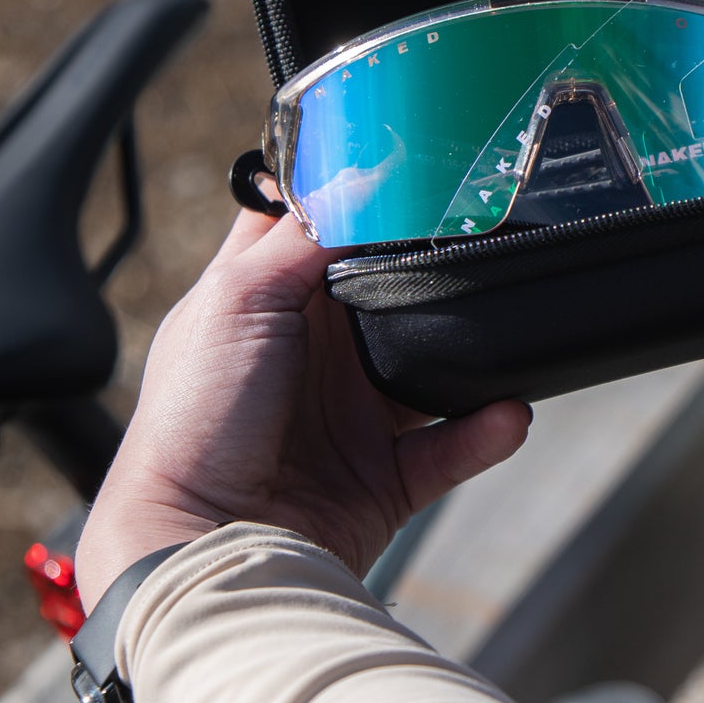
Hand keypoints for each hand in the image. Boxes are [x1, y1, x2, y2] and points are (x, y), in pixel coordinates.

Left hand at [74, 210, 531, 611]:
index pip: (311, 229)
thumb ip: (305, 236)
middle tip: (481, 226)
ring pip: (429, 364)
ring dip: (468, 349)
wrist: (203, 541)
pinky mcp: (383, 476)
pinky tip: (507, 411)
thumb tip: (366, 176)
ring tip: (507, 316)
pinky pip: (453, 445)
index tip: (410, 161)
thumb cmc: (196, 420)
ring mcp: (350, 415)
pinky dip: (486, 429)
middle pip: (384, 288)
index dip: (352, 195)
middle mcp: (310, 353)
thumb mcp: (238, 298)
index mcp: (262, 301)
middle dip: (429, 262)